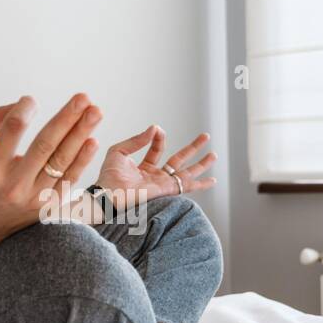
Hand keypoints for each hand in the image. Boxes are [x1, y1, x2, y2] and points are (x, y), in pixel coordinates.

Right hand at [0, 94, 102, 247]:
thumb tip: (23, 104)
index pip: (12, 130)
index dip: (25, 109)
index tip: (31, 100)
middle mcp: (13, 185)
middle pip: (45, 145)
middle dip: (66, 119)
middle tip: (83, 98)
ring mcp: (33, 198)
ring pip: (61, 161)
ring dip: (81, 134)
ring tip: (95, 112)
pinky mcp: (48, 206)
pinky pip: (69, 180)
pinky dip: (82, 160)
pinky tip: (92, 141)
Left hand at [95, 125, 217, 202]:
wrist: (109, 194)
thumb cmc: (108, 176)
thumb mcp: (119, 151)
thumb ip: (137, 140)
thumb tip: (154, 128)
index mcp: (143, 167)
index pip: (157, 149)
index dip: (158, 137)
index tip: (157, 130)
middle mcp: (155, 176)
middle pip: (179, 159)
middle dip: (193, 148)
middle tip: (205, 136)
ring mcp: (162, 184)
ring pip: (187, 172)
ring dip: (202, 163)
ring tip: (214, 155)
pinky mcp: (166, 190)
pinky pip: (187, 186)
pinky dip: (201, 184)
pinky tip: (213, 180)